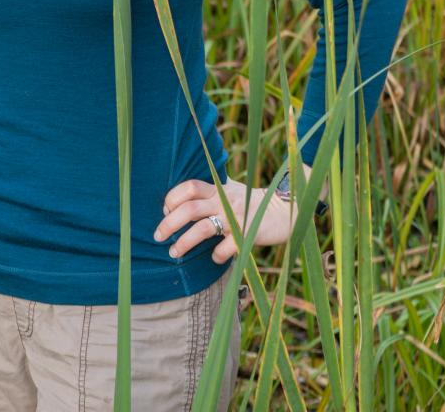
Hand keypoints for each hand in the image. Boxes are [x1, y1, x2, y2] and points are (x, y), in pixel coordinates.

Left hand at [155, 165, 311, 263]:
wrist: (286, 209)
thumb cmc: (252, 201)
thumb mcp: (232, 189)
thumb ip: (211, 191)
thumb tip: (183, 196)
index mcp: (218, 189)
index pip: (189, 187)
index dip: (172, 198)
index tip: (165, 211)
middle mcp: (224, 201)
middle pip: (189, 208)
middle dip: (169, 223)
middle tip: (158, 237)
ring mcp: (236, 217)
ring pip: (203, 229)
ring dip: (184, 242)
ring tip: (174, 253)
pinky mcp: (248, 234)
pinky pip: (226, 247)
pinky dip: (216, 255)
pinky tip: (214, 259)